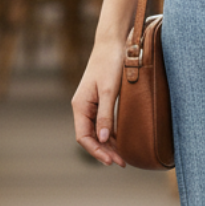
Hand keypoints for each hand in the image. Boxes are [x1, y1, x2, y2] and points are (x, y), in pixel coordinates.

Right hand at [71, 39, 126, 167]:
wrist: (112, 43)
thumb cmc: (110, 64)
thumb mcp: (109, 91)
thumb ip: (105, 115)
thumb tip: (103, 138)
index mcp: (80, 106)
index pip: (84, 137)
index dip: (96, 151)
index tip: (110, 161)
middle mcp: (82, 107)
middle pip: (90, 137)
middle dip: (104, 151)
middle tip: (122, 163)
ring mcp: (90, 104)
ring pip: (97, 131)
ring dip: (109, 144)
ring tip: (123, 157)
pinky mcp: (99, 100)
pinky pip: (102, 122)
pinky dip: (111, 133)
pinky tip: (122, 140)